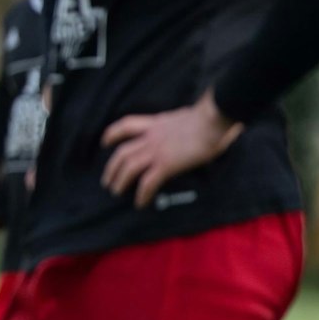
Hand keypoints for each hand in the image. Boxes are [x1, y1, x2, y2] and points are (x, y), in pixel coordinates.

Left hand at [101, 91, 241, 208]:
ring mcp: (157, 151)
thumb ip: (178, 123)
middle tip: (107, 180)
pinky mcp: (166, 164)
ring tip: (115, 192)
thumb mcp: (185, 116)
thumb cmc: (208, 117)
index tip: (105, 142)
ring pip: (129, 167)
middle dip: (111, 167)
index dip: (112, 134)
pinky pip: (148, 182)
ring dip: (119, 181)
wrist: (213, 119)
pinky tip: (140, 203)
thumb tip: (187, 126)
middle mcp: (151, 136)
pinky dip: (142, 194)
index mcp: (156, 123)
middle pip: (122, 152)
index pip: (126, 125)